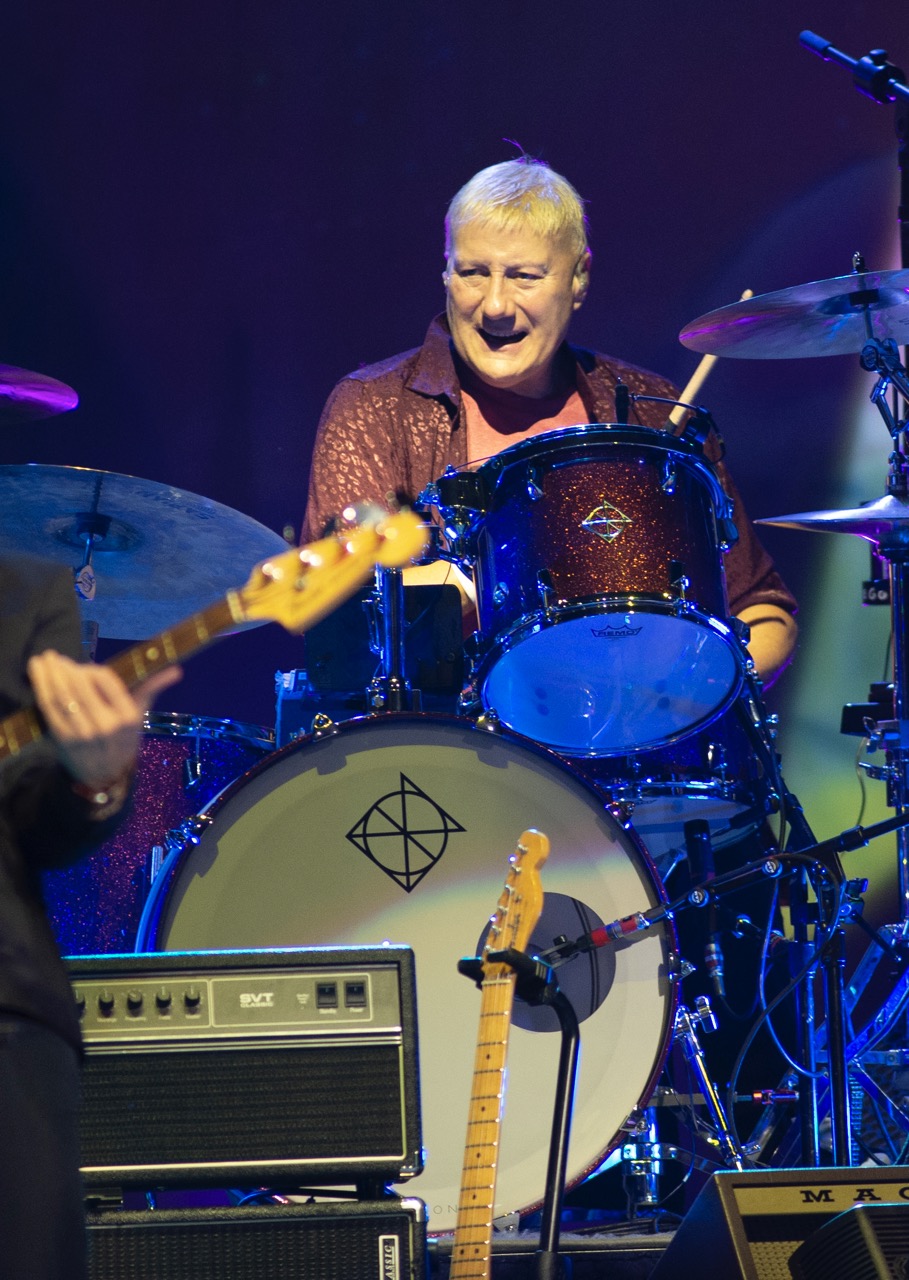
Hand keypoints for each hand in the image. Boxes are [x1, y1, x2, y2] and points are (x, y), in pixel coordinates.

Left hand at [26, 650, 181, 789]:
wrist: (104, 777)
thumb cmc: (123, 740)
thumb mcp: (140, 716)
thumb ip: (152, 688)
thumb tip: (175, 670)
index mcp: (127, 716)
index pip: (106, 680)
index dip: (91, 669)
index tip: (83, 666)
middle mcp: (106, 724)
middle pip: (81, 686)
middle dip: (66, 668)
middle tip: (55, 657)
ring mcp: (83, 733)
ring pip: (62, 694)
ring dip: (49, 673)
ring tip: (43, 659)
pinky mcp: (63, 738)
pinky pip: (48, 707)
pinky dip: (40, 686)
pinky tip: (36, 672)